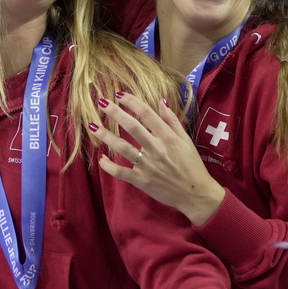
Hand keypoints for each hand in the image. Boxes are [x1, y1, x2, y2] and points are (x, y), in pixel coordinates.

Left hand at [90, 93, 226, 226]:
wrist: (195, 193)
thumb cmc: (191, 164)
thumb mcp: (186, 140)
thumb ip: (172, 120)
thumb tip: (161, 101)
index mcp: (168, 137)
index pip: (147, 115)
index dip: (132, 103)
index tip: (119, 95)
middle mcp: (156, 149)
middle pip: (132, 127)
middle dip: (115, 113)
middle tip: (101, 103)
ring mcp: (147, 165)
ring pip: (123, 147)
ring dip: (106, 136)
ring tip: (92, 126)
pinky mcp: (141, 180)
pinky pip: (121, 172)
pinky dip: (109, 166)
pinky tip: (101, 158)